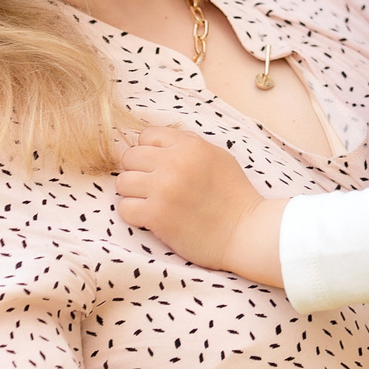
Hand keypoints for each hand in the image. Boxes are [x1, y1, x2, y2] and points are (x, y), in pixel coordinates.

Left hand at [113, 124, 286, 285]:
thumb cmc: (233, 196)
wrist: (246, 232)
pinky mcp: (156, 216)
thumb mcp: (217, 157)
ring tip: (150, 203)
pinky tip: (150, 219)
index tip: (158, 168)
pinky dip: (134, 214)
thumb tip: (155, 141)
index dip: (148, 152)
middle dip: (137, 172)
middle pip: (129, 157)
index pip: (146, 136)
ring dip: (133, 194)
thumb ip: (187, 144)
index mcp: (189, 146)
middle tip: (152, 187)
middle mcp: (174, 163)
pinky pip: (124, 208)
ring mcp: (163, 189)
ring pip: (122, 182)